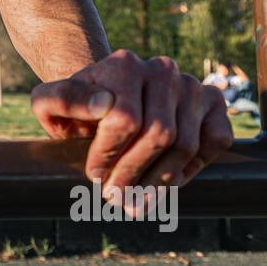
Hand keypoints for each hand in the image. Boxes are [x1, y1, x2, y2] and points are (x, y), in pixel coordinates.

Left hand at [30, 50, 232, 192]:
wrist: (108, 98)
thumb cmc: (78, 108)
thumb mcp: (50, 103)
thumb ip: (60, 100)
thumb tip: (101, 104)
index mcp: (123, 64)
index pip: (125, 120)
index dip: (109, 157)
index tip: (94, 175)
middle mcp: (162, 69)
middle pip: (159, 135)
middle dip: (134, 175)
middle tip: (117, 198)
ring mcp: (191, 84)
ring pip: (186, 145)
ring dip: (160, 182)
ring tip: (138, 200)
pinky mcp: (213, 101)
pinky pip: (215, 142)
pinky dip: (194, 169)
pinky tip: (167, 180)